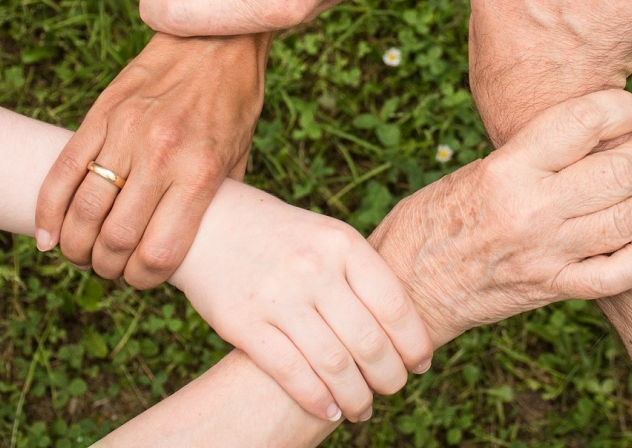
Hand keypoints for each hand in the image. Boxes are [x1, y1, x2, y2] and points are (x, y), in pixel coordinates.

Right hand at [35, 33, 268, 287]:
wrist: (216, 40)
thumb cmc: (234, 102)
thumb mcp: (240, 155)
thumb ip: (217, 200)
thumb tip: (198, 242)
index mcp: (200, 172)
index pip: (159, 252)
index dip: (144, 279)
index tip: (143, 278)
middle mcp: (161, 155)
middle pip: (115, 239)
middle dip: (108, 268)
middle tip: (111, 268)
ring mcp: (126, 132)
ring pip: (83, 210)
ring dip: (76, 246)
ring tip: (83, 252)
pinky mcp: (102, 114)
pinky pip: (63, 171)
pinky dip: (49, 211)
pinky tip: (50, 235)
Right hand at [170, 182, 432, 423]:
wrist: (210, 221)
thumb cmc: (281, 234)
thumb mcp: (326, 235)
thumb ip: (359, 273)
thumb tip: (402, 326)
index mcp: (342, 243)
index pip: (394, 304)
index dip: (414, 342)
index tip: (420, 363)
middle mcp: (314, 268)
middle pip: (369, 341)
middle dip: (390, 376)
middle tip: (394, 388)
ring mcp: (278, 296)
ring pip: (334, 364)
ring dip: (357, 397)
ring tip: (363, 408)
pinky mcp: (244, 323)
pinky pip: (291, 373)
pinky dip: (317, 400)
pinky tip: (329, 410)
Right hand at [369, 90, 631, 346]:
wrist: (406, 287)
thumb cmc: (429, 221)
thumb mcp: (471, 172)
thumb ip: (525, 158)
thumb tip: (581, 140)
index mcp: (506, 169)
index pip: (582, 122)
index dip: (620, 107)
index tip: (628, 109)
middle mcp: (531, 208)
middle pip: (620, 170)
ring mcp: (545, 253)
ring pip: (631, 220)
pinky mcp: (551, 288)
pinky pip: (618, 275)